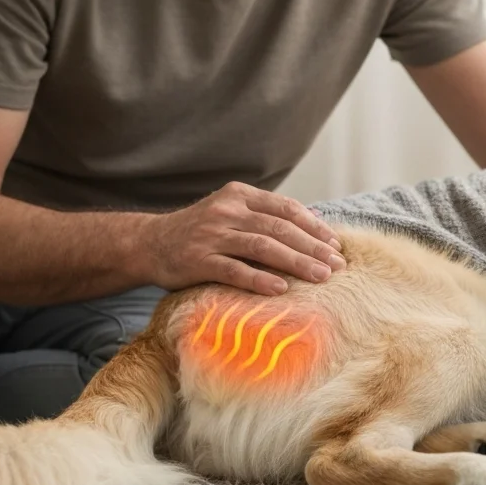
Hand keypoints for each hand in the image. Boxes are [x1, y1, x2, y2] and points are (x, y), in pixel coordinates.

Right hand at [139, 182, 344, 294]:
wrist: (148, 244)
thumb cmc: (201, 232)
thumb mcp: (231, 212)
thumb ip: (265, 216)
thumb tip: (315, 226)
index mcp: (239, 195)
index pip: (286, 208)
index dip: (314, 227)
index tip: (335, 245)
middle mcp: (227, 210)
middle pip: (279, 228)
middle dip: (313, 247)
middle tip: (337, 265)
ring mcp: (211, 235)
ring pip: (262, 247)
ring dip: (296, 262)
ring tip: (320, 277)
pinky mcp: (197, 260)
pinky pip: (234, 270)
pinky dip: (259, 280)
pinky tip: (281, 289)